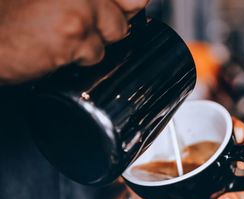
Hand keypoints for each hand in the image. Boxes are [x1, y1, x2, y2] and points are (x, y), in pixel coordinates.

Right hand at [0, 0, 147, 83]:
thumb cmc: (11, 15)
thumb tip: (138, 1)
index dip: (126, 3)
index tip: (125, 7)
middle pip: (129, 6)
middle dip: (110, 20)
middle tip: (79, 21)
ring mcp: (80, 4)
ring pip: (118, 29)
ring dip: (96, 38)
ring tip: (65, 34)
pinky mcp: (74, 32)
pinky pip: (99, 52)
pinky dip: (81, 56)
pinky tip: (56, 47)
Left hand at [127, 117, 243, 198]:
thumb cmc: (150, 180)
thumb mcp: (142, 164)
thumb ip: (135, 154)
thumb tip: (125, 145)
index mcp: (203, 146)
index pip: (228, 130)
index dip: (238, 128)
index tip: (237, 131)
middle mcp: (216, 163)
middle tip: (235, 169)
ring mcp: (218, 185)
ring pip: (241, 188)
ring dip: (234, 197)